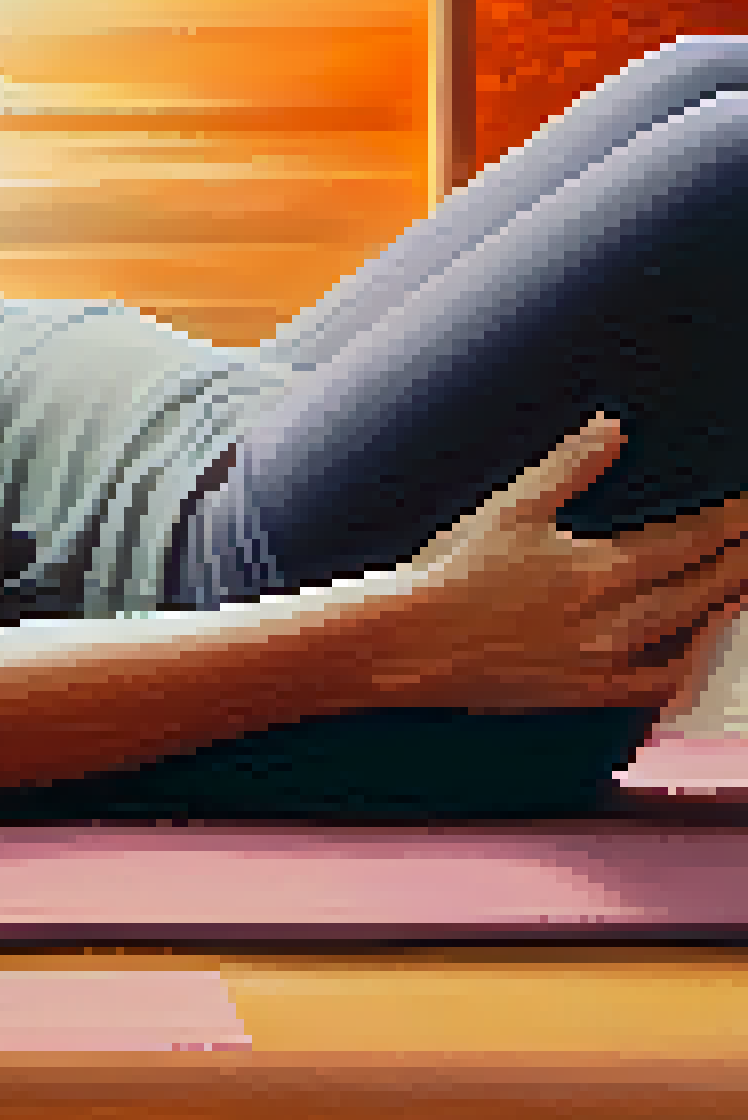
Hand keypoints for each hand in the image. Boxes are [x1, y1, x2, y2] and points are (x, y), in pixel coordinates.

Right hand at [373, 413, 747, 712]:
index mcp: (599, 570)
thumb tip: (613, 428)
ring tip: (742, 580)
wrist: (406, 643)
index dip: (734, 517)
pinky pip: (656, 684)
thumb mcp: (508, 509)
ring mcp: (603, 662)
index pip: (694, 538)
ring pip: (692, 632)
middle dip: (743, 557)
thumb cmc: (448, 576)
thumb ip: (569, 467)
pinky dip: (687, 663)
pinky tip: (695, 647)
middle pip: (708, 586)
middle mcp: (613, 621)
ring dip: (726, 603)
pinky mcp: (583, 691)